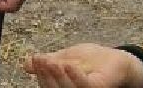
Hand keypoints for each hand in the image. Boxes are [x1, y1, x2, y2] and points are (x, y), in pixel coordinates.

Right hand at [26, 43, 142, 87]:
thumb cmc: (93, 61)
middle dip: (45, 75)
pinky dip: (75, 76)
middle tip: (40, 59)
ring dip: (56, 76)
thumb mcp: (66, 57)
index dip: (39, 73)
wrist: (117, 60)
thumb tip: (25, 64)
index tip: (34, 59)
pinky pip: (84, 86)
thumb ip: (48, 62)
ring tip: (51, 61)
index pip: (46, 85)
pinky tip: (68, 65)